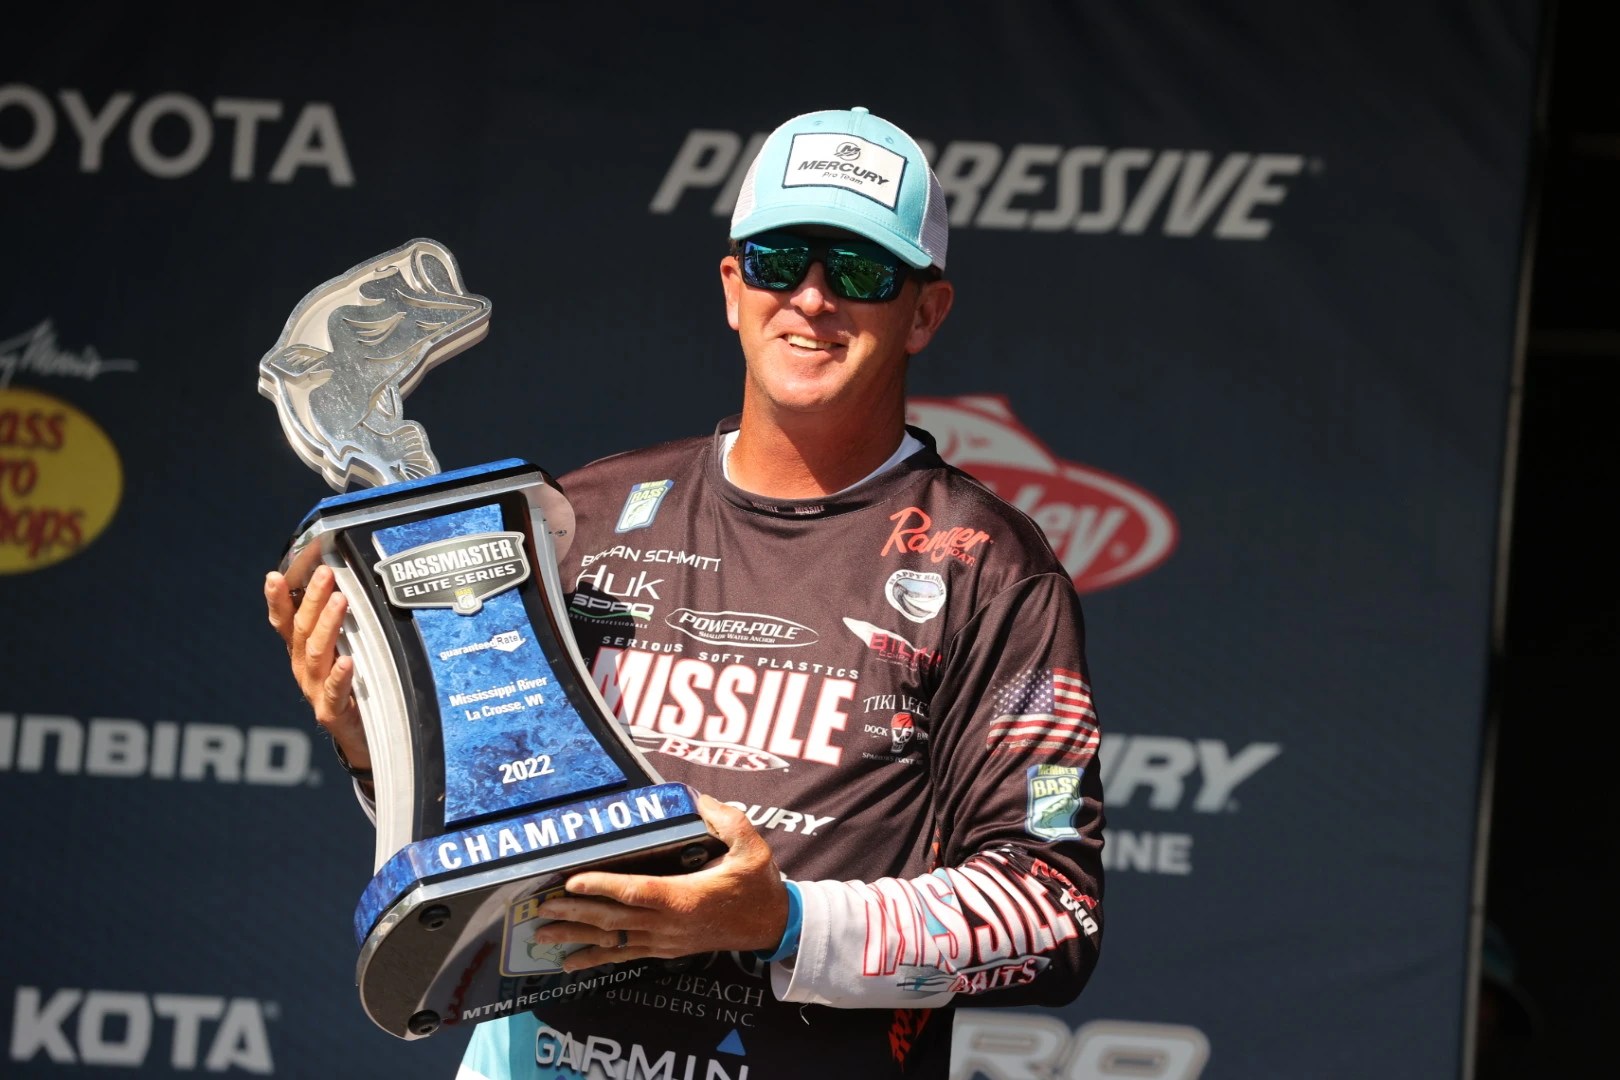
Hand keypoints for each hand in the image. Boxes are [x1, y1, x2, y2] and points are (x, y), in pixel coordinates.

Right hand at [264, 564, 370, 775]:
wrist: (360, 736)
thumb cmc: (351, 687)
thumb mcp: (339, 653)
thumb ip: (335, 627)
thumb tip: (342, 585)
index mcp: (301, 653)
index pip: (285, 622)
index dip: (278, 600)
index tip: (275, 575)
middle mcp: (303, 670)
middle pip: (303, 631)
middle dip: (311, 600)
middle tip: (324, 574)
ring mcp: (315, 691)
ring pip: (317, 654)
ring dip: (327, 626)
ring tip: (339, 602)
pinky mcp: (332, 712)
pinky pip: (335, 691)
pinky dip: (340, 675)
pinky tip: (347, 660)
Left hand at [531, 795, 789, 971]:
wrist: (770, 925)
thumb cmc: (757, 883)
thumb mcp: (750, 845)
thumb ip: (726, 820)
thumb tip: (697, 800)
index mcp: (684, 898)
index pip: (635, 891)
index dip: (601, 887)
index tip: (571, 882)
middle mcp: (668, 923)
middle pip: (613, 919)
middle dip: (574, 913)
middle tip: (540, 907)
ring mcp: (663, 940)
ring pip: (612, 940)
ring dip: (575, 938)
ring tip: (541, 936)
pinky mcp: (664, 948)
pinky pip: (624, 954)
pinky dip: (595, 958)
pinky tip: (569, 964)